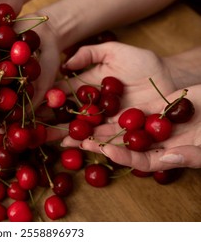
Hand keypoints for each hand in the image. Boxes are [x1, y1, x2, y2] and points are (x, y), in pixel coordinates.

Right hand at [46, 41, 176, 140]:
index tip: (34, 102)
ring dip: (64, 133)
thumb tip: (65, 63)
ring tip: (48, 138)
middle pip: (69, 113)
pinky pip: (102, 138)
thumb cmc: (144, 63)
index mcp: (89, 86)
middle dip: (51, 120)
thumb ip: (90, 53)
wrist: (171, 80)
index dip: (50, 97)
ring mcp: (106, 120)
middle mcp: (94, 105)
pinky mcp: (120, 131)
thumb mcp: (115, 51)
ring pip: (82, 128)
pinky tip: (72, 144)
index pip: (65, 92)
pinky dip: (87, 142)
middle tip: (34, 125)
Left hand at [71, 85, 200, 170]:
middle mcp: (155, 143)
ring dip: (101, 126)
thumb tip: (169, 156)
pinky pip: (132, 109)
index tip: (104, 149)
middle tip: (75, 141)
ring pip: (123, 127)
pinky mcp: (154, 108)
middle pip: (123, 145)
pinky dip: (115, 108)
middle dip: (99, 143)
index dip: (122, 156)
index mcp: (166, 156)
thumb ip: (190, 154)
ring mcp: (153, 125)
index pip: (139, 160)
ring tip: (78, 125)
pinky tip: (95, 105)